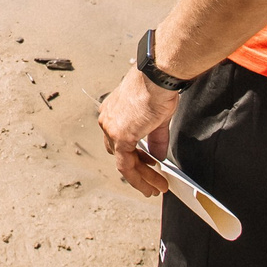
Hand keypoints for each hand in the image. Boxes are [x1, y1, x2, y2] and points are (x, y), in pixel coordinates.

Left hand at [98, 68, 179, 198]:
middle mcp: (108, 120)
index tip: (148, 164)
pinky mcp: (120, 138)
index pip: (119, 139)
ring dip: (142, 177)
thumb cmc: (158, 87)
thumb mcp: (157, 117)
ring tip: (156, 187)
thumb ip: (155, 139)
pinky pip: (126, 166)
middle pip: (120, 153)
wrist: (158, 78)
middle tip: (153, 179)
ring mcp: (112, 130)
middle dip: (138, 168)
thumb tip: (158, 156)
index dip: (135, 155)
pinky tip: (151, 184)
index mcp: (114, 111)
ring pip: (124, 162)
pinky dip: (139, 178)